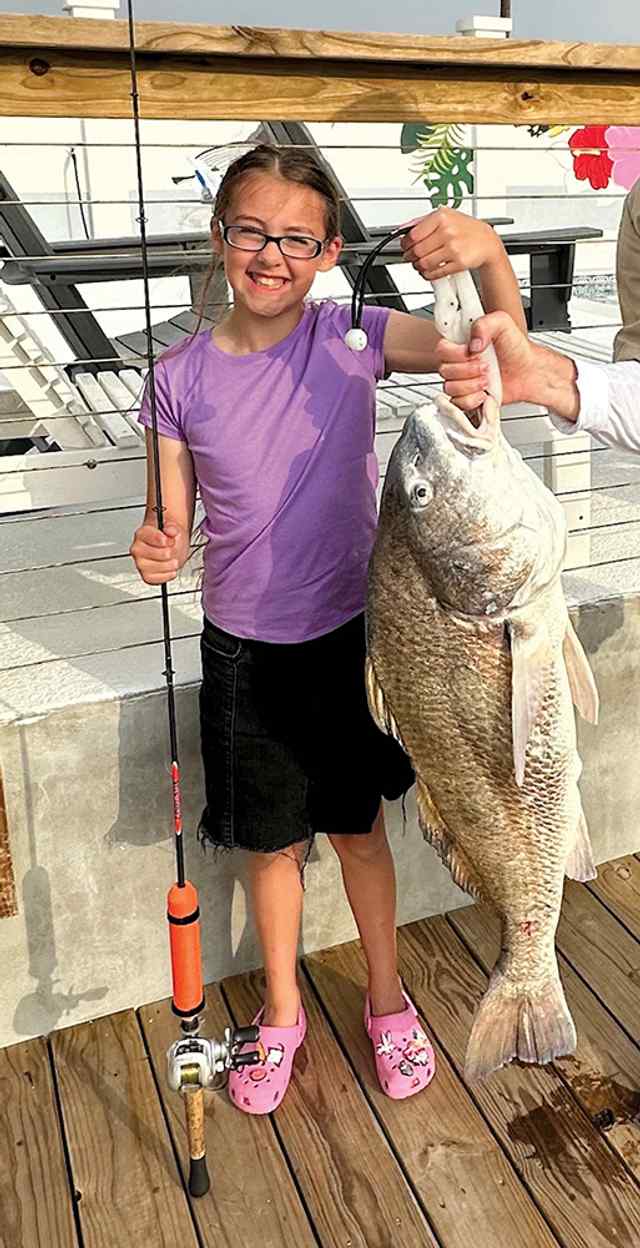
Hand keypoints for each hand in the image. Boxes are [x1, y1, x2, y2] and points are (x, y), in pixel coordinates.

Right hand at [129, 521, 189, 584]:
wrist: (173, 547)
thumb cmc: (170, 537)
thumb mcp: (174, 528)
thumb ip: (172, 528)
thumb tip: (170, 530)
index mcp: (142, 533)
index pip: (148, 536)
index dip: (161, 539)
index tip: (170, 540)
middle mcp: (137, 548)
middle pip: (153, 553)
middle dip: (168, 552)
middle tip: (173, 550)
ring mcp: (140, 563)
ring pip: (154, 567)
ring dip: (169, 565)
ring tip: (174, 560)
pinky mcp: (146, 575)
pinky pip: (155, 579)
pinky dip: (166, 575)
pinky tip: (171, 569)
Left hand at [400, 207, 500, 280]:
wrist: (486, 241)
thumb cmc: (465, 229)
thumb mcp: (445, 216)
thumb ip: (422, 221)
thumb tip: (402, 229)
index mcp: (441, 217)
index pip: (412, 235)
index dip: (405, 244)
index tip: (405, 246)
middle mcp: (447, 231)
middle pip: (416, 251)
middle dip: (410, 257)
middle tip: (411, 257)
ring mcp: (454, 248)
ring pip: (424, 264)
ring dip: (418, 267)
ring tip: (420, 264)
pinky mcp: (459, 263)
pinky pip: (435, 273)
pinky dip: (428, 274)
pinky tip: (429, 270)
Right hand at [437, 310, 579, 420]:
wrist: (529, 373)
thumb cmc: (517, 350)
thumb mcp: (504, 324)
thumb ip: (485, 324)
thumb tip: (473, 342)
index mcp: (462, 343)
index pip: (441, 348)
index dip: (455, 353)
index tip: (472, 351)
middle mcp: (460, 361)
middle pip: (444, 370)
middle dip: (468, 370)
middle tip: (485, 366)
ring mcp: (463, 380)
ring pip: (450, 387)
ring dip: (471, 385)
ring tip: (487, 380)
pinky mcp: (467, 397)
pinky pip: (457, 403)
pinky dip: (472, 400)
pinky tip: (483, 393)